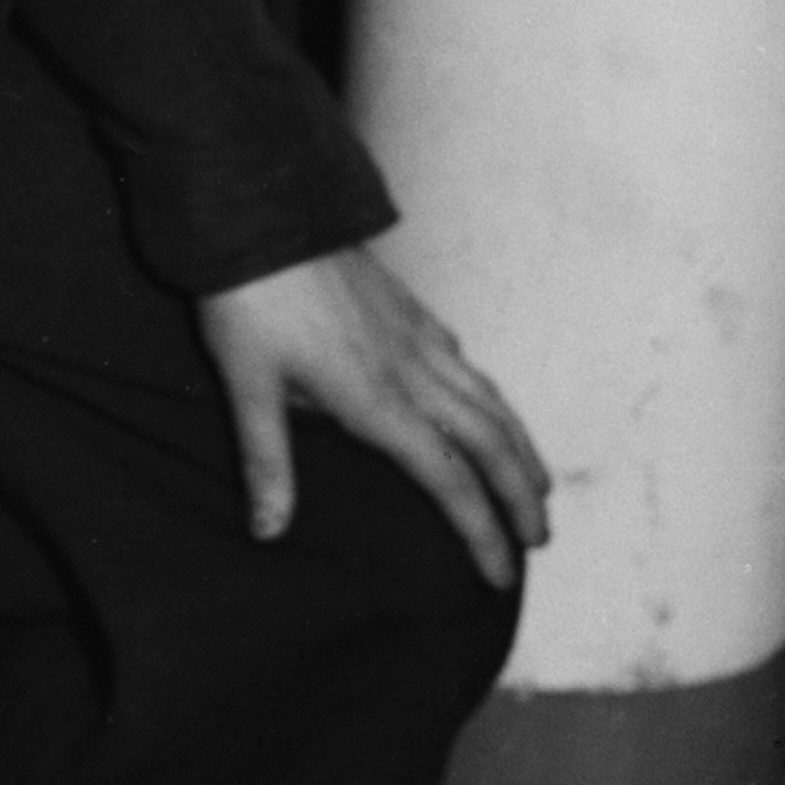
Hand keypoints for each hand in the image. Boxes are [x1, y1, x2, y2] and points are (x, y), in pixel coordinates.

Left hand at [197, 240, 550, 590]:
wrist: (260, 209)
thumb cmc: (247, 299)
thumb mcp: (246, 384)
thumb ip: (266, 462)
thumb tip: (270, 532)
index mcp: (376, 398)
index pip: (447, 479)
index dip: (479, 531)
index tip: (500, 574)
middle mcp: (412, 369)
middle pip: (489, 441)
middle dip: (520, 496)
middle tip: (539, 539)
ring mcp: (416, 334)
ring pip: (488, 398)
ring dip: (519, 446)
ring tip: (536, 484)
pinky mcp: (409, 307)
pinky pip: (466, 363)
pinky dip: (490, 397)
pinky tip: (484, 403)